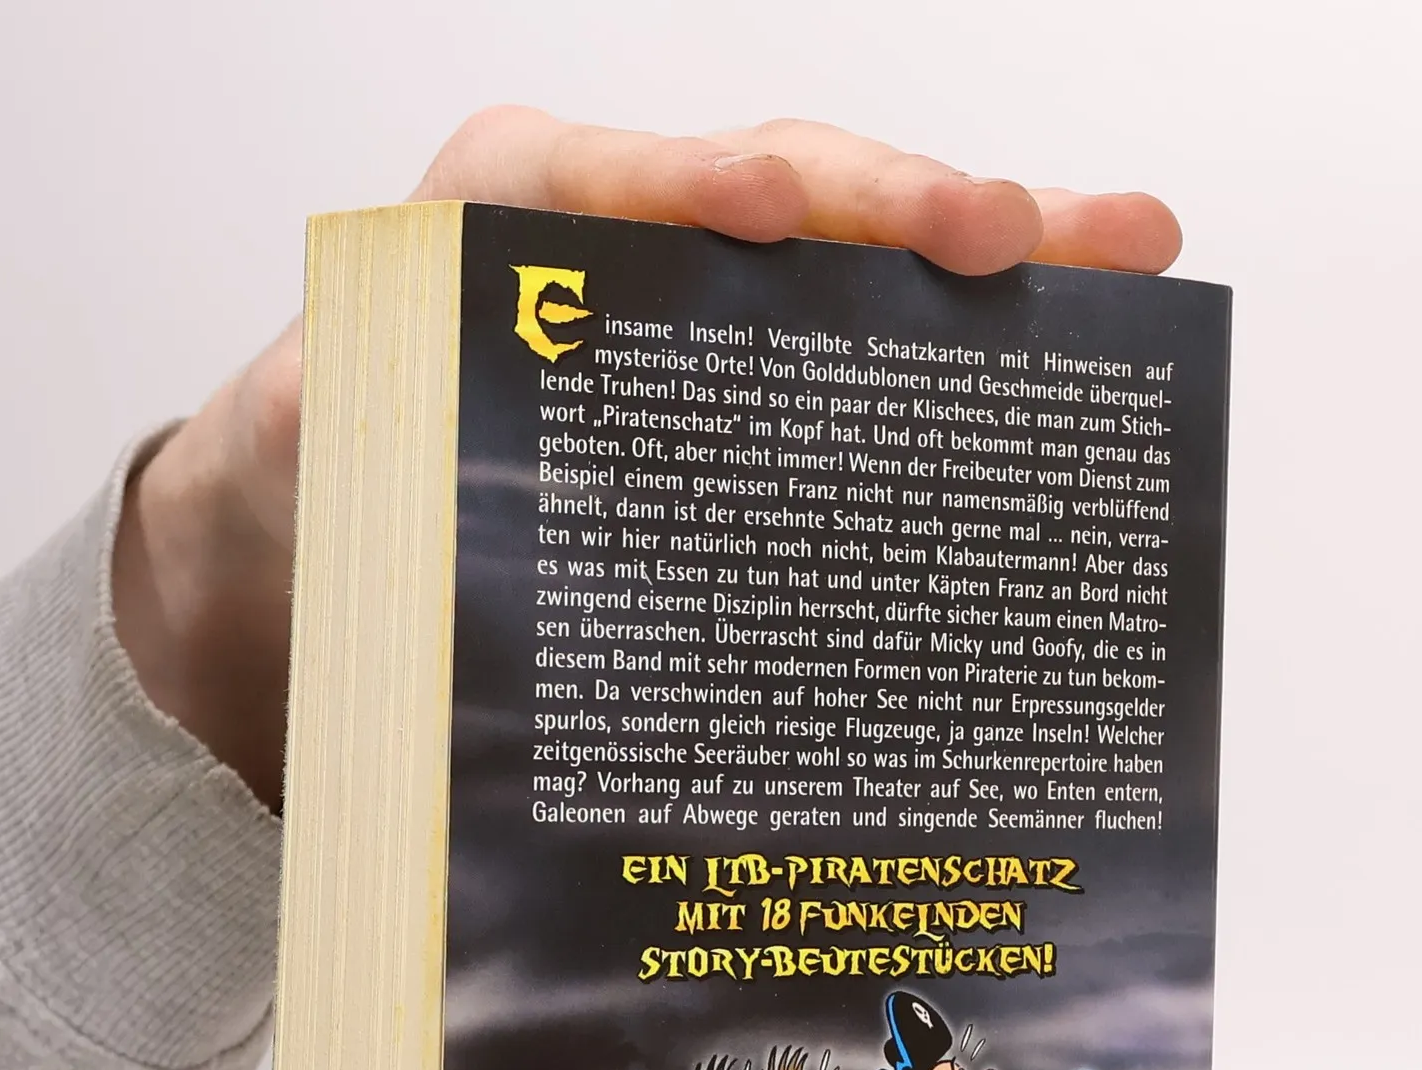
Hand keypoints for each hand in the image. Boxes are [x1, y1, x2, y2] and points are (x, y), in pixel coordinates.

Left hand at [113, 109, 1180, 808]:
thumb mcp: (297, 439)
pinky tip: (1065, 345)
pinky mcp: (747, 381)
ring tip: (1124, 251)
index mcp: (500, 222)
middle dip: (902, 205)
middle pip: (778, 194)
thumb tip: (346, 430)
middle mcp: (621, 238)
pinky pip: (862, 344)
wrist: (329, 540)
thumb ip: (323, 417)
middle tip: (1019, 234)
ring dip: (991, 252)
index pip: (606, 178)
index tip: (764, 209)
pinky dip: (963, 344)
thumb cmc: (323, 473)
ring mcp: (701, 306)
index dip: (692, 185)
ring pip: (852, 258)